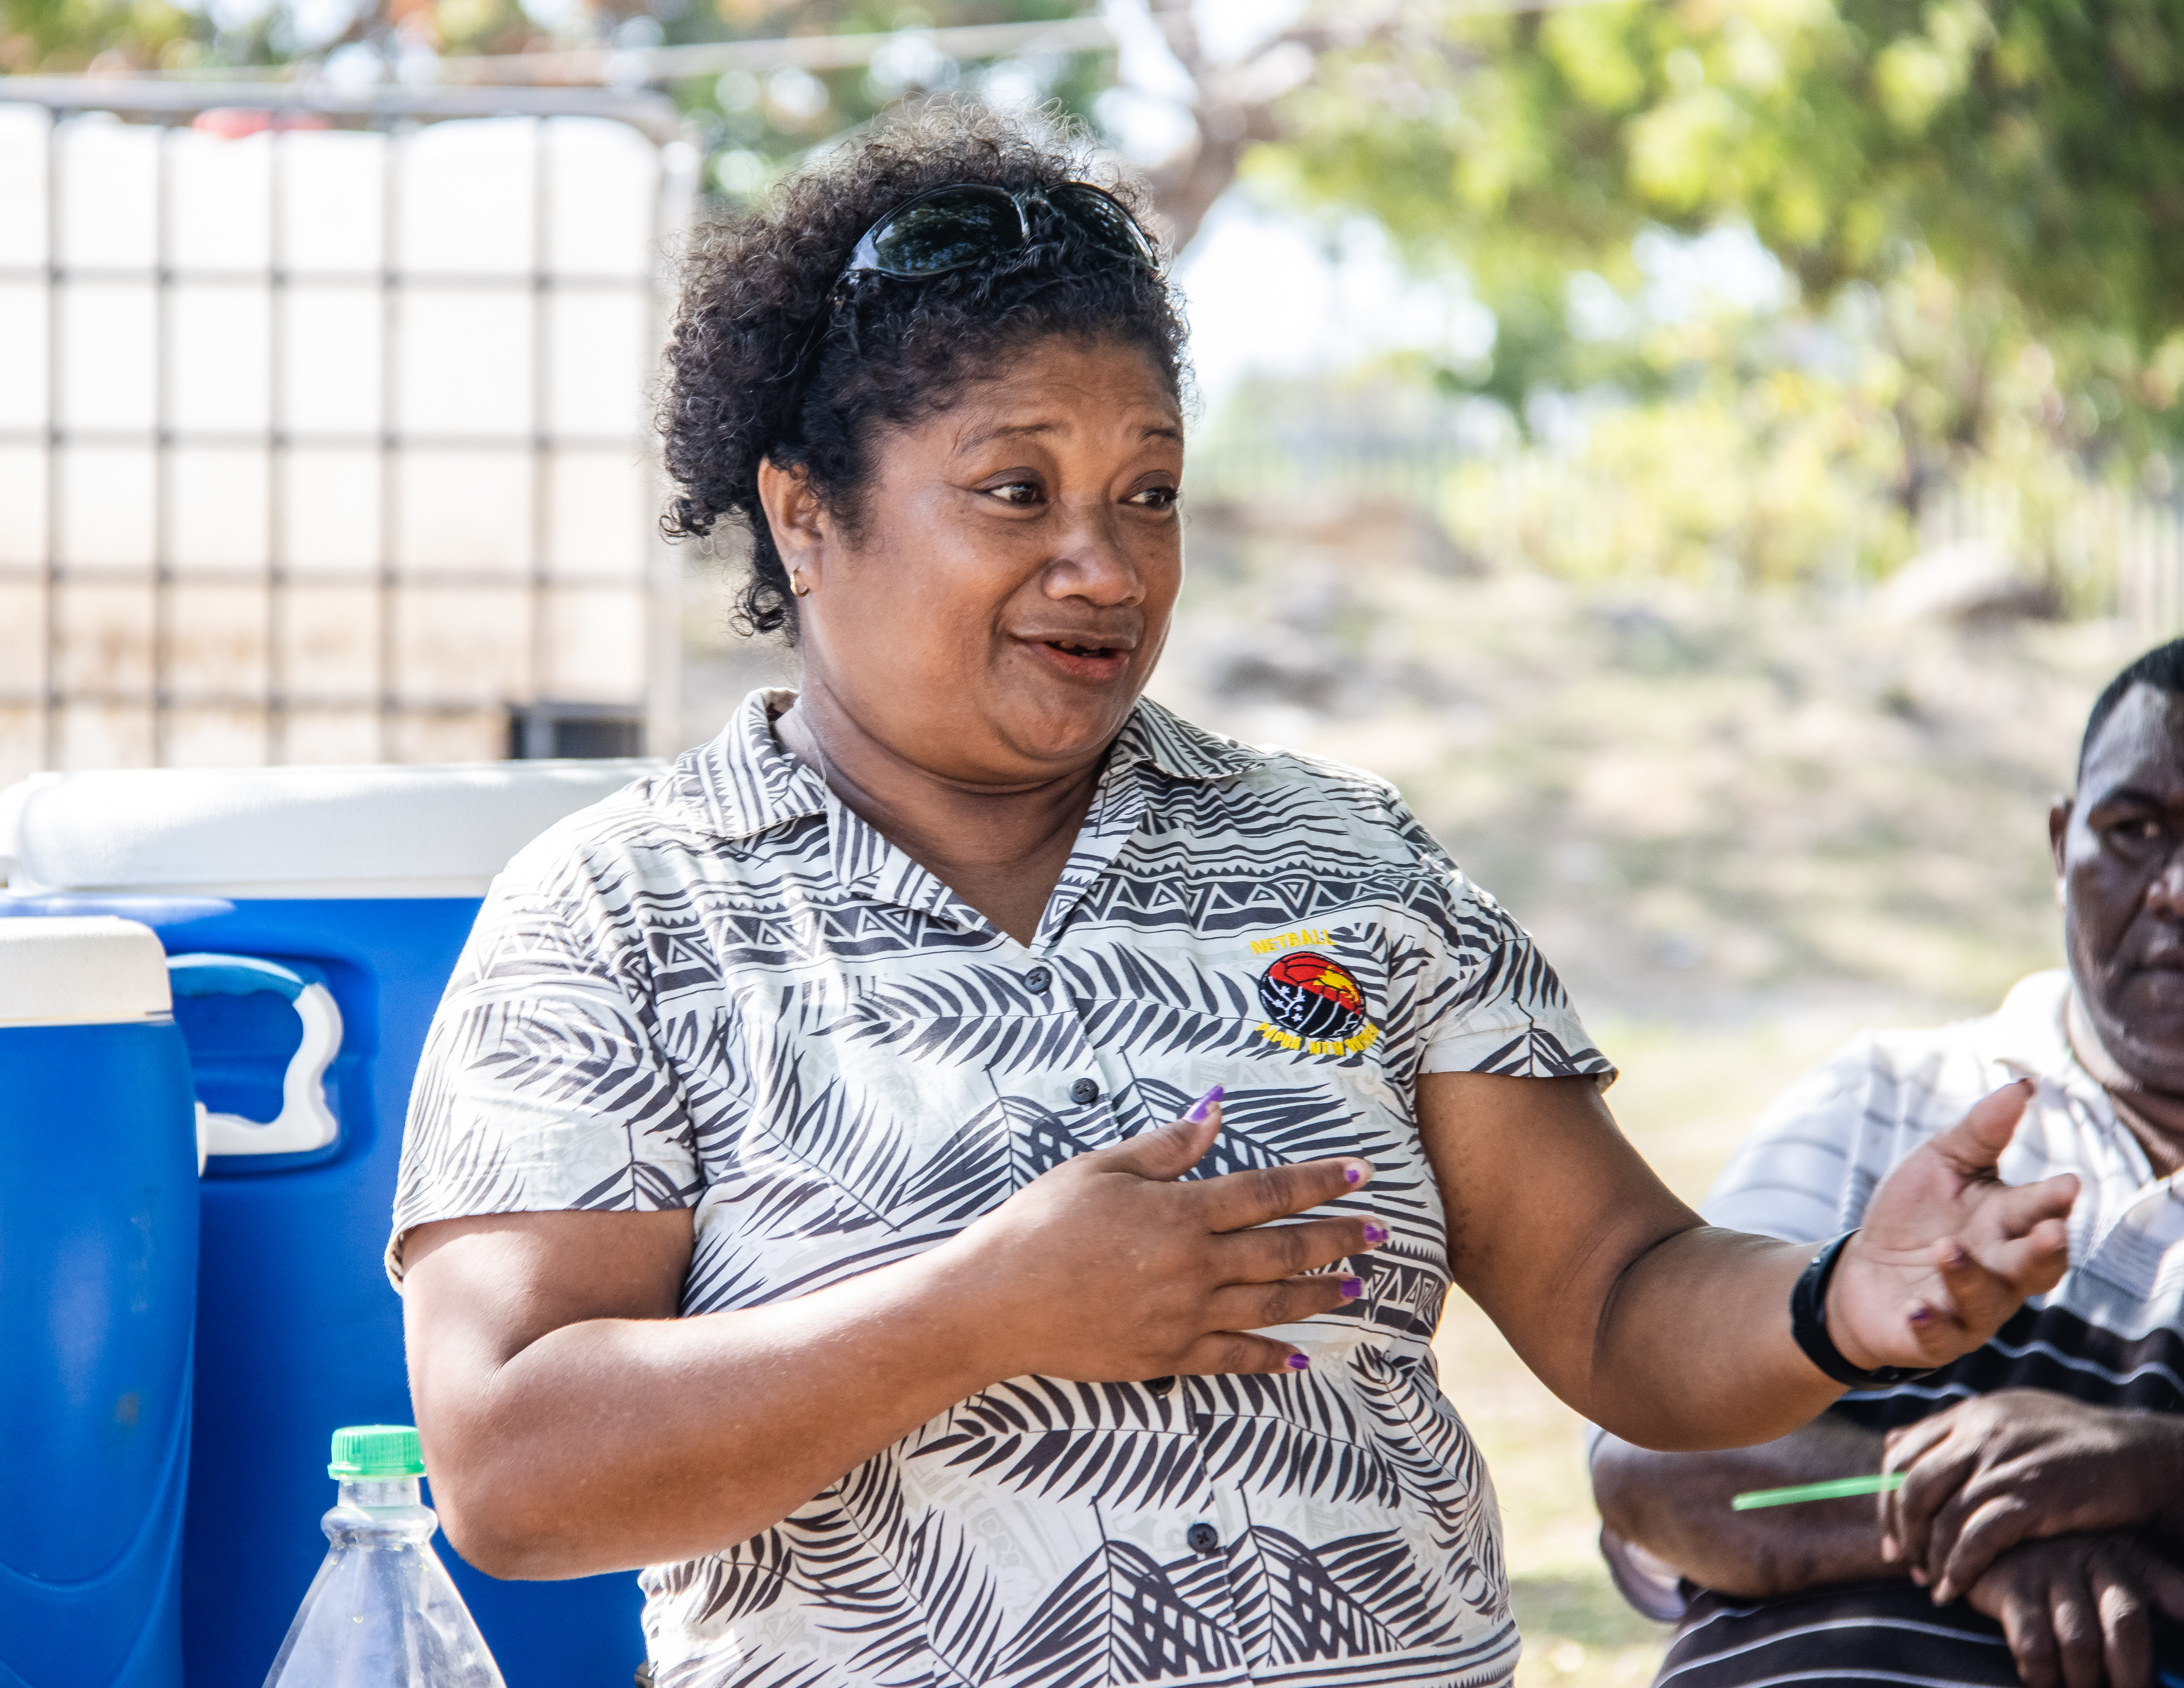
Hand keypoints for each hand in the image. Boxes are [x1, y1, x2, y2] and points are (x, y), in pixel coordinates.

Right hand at [945, 1091, 1381, 1380]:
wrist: (995, 1301)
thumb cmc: (1039, 1225)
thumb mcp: (1099, 1169)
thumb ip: (1165, 1148)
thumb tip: (1214, 1114)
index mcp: (1180, 1212)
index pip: (1268, 1191)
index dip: (1319, 1181)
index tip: (1360, 1174)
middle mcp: (1194, 1266)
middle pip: (1284, 1249)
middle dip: (1338, 1238)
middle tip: (1378, 1232)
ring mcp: (1184, 1316)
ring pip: (1270, 1304)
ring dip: (1319, 1294)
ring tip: (1355, 1286)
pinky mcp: (1166, 1356)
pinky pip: (1232, 1358)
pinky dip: (1271, 1358)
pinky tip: (1300, 1357)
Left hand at [1826, 1080, 2076, 1373]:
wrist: (1860, 1271)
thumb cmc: (1912, 1215)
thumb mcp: (1941, 1162)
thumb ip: (1981, 1130)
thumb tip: (2024, 1085)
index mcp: (2006, 1223)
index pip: (2040, 1211)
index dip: (2055, 1201)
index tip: (2068, 1185)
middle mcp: (2000, 1270)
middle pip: (2036, 1265)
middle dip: (2044, 1249)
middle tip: (2049, 1230)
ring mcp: (1971, 1308)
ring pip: (1987, 1300)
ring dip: (1968, 1276)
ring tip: (1946, 1249)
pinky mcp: (1934, 1337)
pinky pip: (1940, 1338)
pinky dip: (1931, 1324)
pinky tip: (1917, 1307)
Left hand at [1880, 1391, 2183, 1599]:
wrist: (2136, 1454)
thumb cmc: (2069, 1441)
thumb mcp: (2007, 1417)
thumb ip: (1953, 1430)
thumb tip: (1894, 1441)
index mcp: (1969, 1413)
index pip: (1901, 1455)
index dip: (1887, 1500)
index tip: (1892, 1536)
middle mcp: (1979, 1432)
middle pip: (1912, 1486)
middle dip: (1902, 1532)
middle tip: (1904, 1564)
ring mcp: (2005, 1463)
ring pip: (1943, 1516)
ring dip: (1931, 1557)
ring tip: (1932, 1584)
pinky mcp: (2033, 1496)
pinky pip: (1979, 1538)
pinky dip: (1961, 1567)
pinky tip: (1955, 1588)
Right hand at [1963, 1534, 2183, 1687]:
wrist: (1987, 1538)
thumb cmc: (2059, 1569)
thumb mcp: (2105, 1571)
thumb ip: (2140, 1607)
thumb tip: (2167, 1669)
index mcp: (2127, 1557)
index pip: (2175, 1591)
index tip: (2181, 1670)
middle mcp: (2093, 1558)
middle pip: (2127, 1623)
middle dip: (2132, 1676)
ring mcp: (2050, 1570)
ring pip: (2081, 1643)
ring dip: (2084, 1681)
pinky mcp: (2011, 1586)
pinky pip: (2035, 1646)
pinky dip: (2043, 1676)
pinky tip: (2043, 1679)